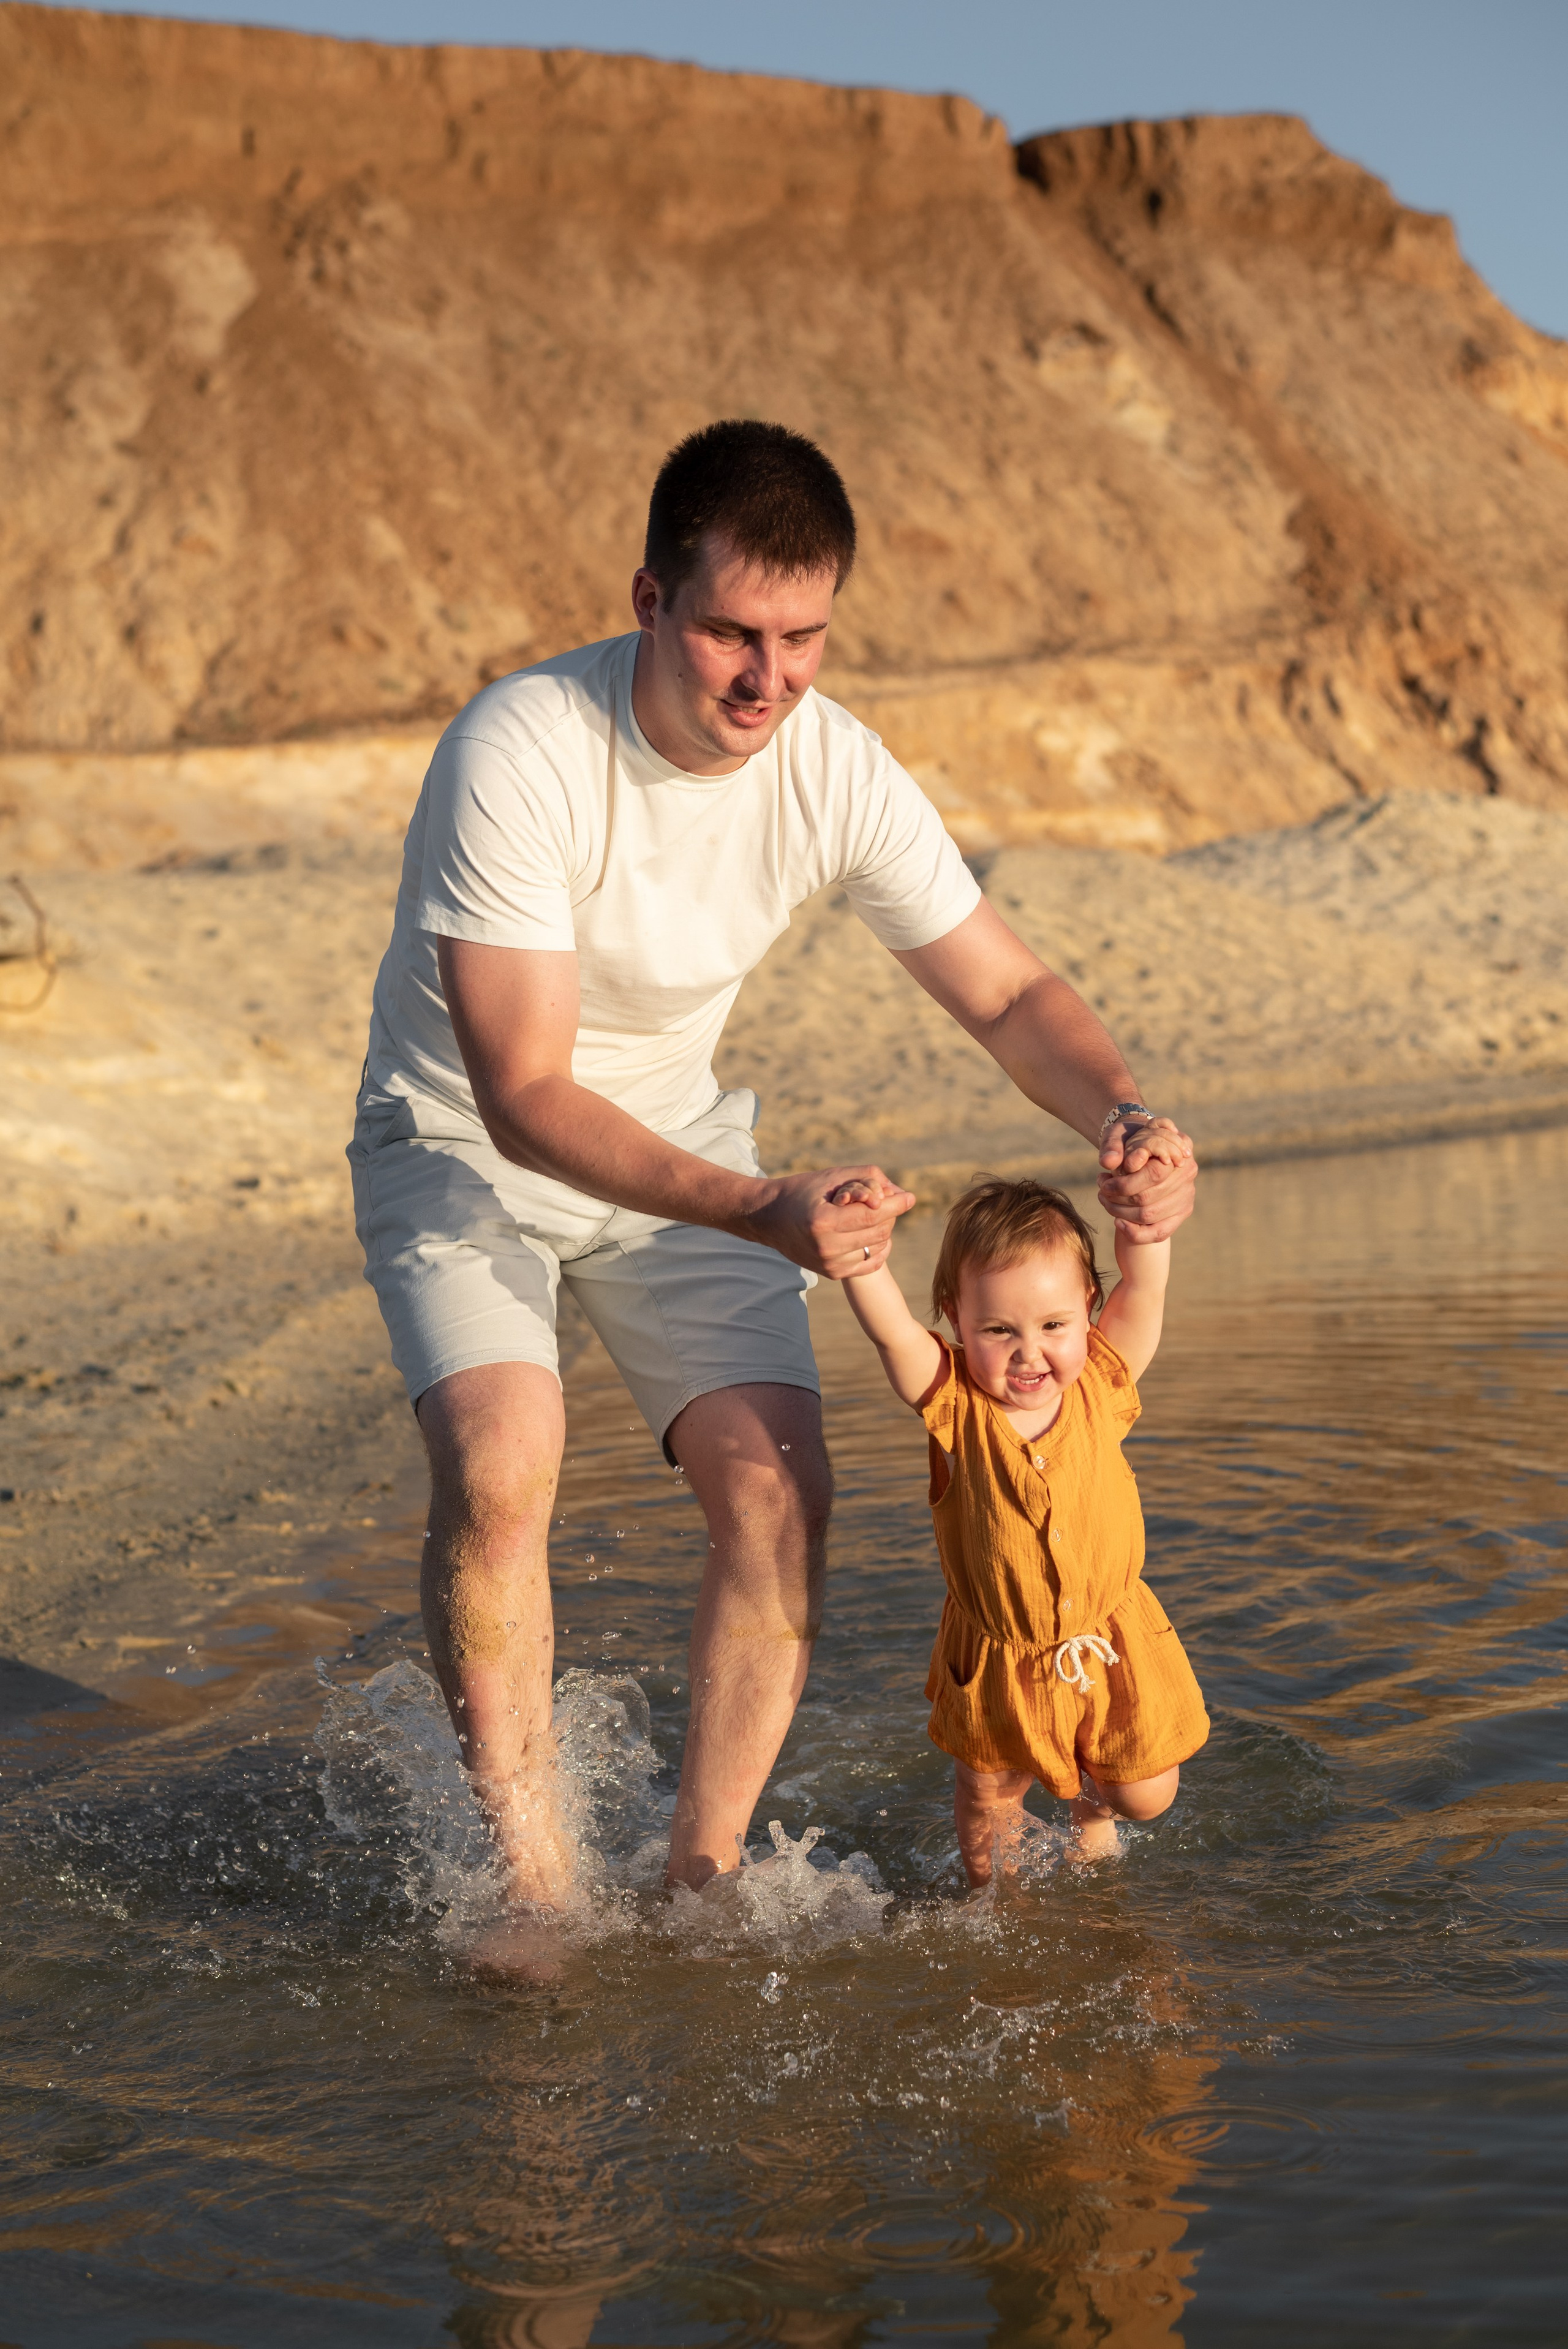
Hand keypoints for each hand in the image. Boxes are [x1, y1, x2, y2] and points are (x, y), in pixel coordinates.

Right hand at [740, 1165, 914, 1279]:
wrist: (770, 1218)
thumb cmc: (803, 1191)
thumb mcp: (833, 1176)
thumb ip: (868, 1179)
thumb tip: (901, 1195)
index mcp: (824, 1221)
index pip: (873, 1214)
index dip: (896, 1205)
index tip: (910, 1197)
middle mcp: (826, 1247)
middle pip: (879, 1231)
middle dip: (888, 1214)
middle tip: (883, 1202)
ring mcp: (829, 1264)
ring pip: (877, 1246)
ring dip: (882, 1229)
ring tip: (870, 1216)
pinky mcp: (832, 1274)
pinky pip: (870, 1264)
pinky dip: (878, 1248)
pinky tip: (873, 1235)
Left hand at [1097, 1115, 1195, 1243]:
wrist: (1142, 1150)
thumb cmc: (1129, 1140)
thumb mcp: (1118, 1135)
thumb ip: (1113, 1146)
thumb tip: (1108, 1162)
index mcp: (1177, 1148)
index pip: (1153, 1173)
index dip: (1124, 1181)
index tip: (1103, 1178)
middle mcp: (1187, 1171)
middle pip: (1148, 1197)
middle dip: (1117, 1197)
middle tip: (1101, 1189)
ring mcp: (1187, 1194)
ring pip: (1149, 1215)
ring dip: (1119, 1212)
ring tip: (1104, 1199)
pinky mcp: (1181, 1213)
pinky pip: (1159, 1232)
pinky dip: (1135, 1232)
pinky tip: (1117, 1222)